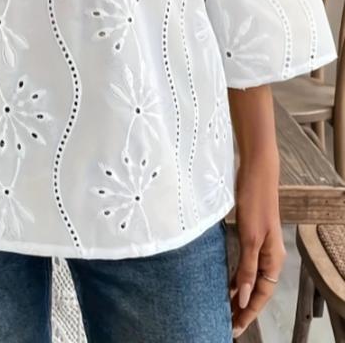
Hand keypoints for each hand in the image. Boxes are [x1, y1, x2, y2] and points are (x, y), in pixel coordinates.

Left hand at [230, 153, 286, 337]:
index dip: (248, 312)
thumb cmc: (255, 201)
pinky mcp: (251, 235)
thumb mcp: (250, 236)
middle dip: (243, 308)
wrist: (256, 171)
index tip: (234, 328)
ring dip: (239, 293)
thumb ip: (247, 268)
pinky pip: (245, 264)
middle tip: (228, 325)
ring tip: (225, 310)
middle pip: (257, 289)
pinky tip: (226, 284)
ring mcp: (261, 244)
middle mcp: (270, 255)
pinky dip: (236, 276)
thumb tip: (243, 298)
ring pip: (250, 277)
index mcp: (273, 258)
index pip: (261, 293)